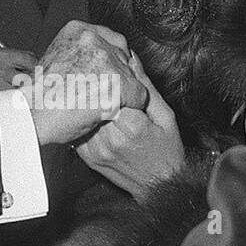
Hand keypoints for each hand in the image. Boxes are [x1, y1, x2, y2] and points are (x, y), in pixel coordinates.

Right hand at [28, 20, 147, 146]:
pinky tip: (115, 111)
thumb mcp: (52, 60)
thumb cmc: (38, 96)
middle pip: (123, 54)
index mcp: (76, 30)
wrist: (32, 115)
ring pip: (132, 74)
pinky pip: (139, 95)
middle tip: (103, 90)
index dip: (110, 58)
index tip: (106, 70)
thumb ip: (75, 54)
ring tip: (105, 103)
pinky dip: (131, 105)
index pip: (110, 38)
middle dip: (118, 73)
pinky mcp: (117, 84)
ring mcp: (106, 61)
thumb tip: (90, 61)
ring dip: (123, 90)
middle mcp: (93, 40)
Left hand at [76, 55, 184, 197]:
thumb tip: (132, 60)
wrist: (159, 185)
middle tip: (100, 79)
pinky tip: (89, 114)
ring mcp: (96, 150)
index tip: (113, 72)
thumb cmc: (167, 150)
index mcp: (132, 126)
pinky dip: (82, 120)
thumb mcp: (165, 116)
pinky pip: (78, 131)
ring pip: (82, 114)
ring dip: (86, 102)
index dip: (111, 77)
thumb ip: (147, 88)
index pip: (110, 89)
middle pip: (94, 100)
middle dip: (97, 88)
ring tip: (93, 95)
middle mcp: (110, 139)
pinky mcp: (87, 157)